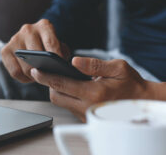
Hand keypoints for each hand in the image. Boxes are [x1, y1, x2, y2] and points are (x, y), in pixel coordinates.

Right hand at [1, 19, 70, 82]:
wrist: (33, 40)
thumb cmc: (50, 46)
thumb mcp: (60, 47)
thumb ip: (62, 54)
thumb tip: (59, 67)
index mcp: (44, 26)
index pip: (51, 42)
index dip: (57, 57)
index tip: (61, 69)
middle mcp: (28, 30)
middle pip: (36, 56)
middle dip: (44, 70)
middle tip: (50, 78)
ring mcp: (15, 39)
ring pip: (26, 66)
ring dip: (34, 76)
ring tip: (41, 79)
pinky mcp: (5, 50)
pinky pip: (15, 71)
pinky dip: (24, 78)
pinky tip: (30, 78)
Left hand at [30, 57, 150, 121]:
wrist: (142, 102)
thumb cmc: (131, 84)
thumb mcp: (117, 68)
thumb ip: (94, 64)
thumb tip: (74, 61)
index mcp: (93, 93)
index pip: (61, 84)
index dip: (45, 77)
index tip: (35, 70)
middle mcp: (87, 107)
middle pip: (56, 96)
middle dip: (48, 84)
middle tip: (46, 71)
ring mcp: (86, 115)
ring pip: (62, 103)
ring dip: (57, 90)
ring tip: (57, 76)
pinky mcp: (87, 118)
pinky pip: (70, 106)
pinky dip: (66, 95)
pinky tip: (69, 85)